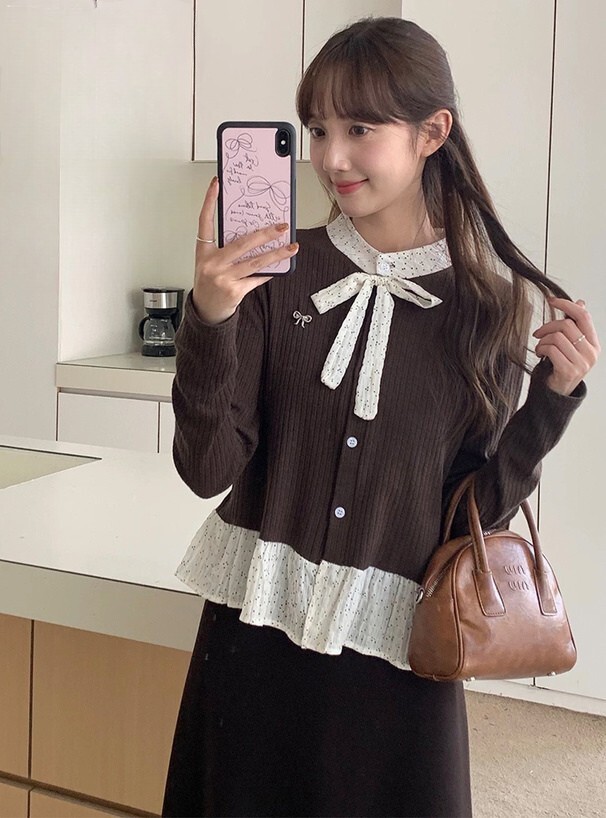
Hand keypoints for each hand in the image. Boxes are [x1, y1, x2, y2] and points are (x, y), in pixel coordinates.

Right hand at [192, 177, 298, 324]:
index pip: (205, 221)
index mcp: (204, 252)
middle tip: (281, 226)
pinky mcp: (234, 291)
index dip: (209, 201)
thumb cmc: (209, 282)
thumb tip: (255, 234)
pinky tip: (280, 266)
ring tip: (292, 247)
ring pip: (255, 262)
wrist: (206, 310)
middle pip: (242, 243)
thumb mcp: (211, 262)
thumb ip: (226, 249)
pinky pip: (257, 278)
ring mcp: (223, 278)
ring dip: (276, 254)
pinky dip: (269, 272)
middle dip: (264, 234)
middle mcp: (212, 263)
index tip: (216, 184)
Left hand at [533, 297, 599, 394]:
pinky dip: (541, 349)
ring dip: (543, 341)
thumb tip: (580, 302)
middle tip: (538, 333)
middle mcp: (591, 352)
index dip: (567, 305)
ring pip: (557, 337)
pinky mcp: (569, 370)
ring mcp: (582, 363)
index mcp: (594, 343)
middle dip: (547, 326)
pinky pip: (551, 349)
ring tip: (540, 347)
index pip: (583, 316)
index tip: (551, 300)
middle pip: (566, 325)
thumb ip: (575, 326)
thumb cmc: (562, 365)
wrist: (558, 392)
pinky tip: (540, 354)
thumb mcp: (571, 345)